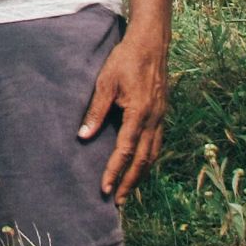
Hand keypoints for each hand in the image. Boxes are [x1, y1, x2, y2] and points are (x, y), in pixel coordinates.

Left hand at [78, 24, 167, 202]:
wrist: (151, 43)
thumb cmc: (125, 60)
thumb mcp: (105, 83)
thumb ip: (96, 111)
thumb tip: (83, 137)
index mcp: (139, 113)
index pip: (125, 151)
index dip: (115, 172)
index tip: (106, 189)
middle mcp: (154, 119)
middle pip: (143, 160)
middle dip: (130, 183)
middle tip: (119, 202)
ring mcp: (161, 117)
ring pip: (153, 155)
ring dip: (140, 175)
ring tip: (129, 191)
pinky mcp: (162, 114)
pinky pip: (157, 144)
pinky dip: (148, 160)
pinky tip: (141, 166)